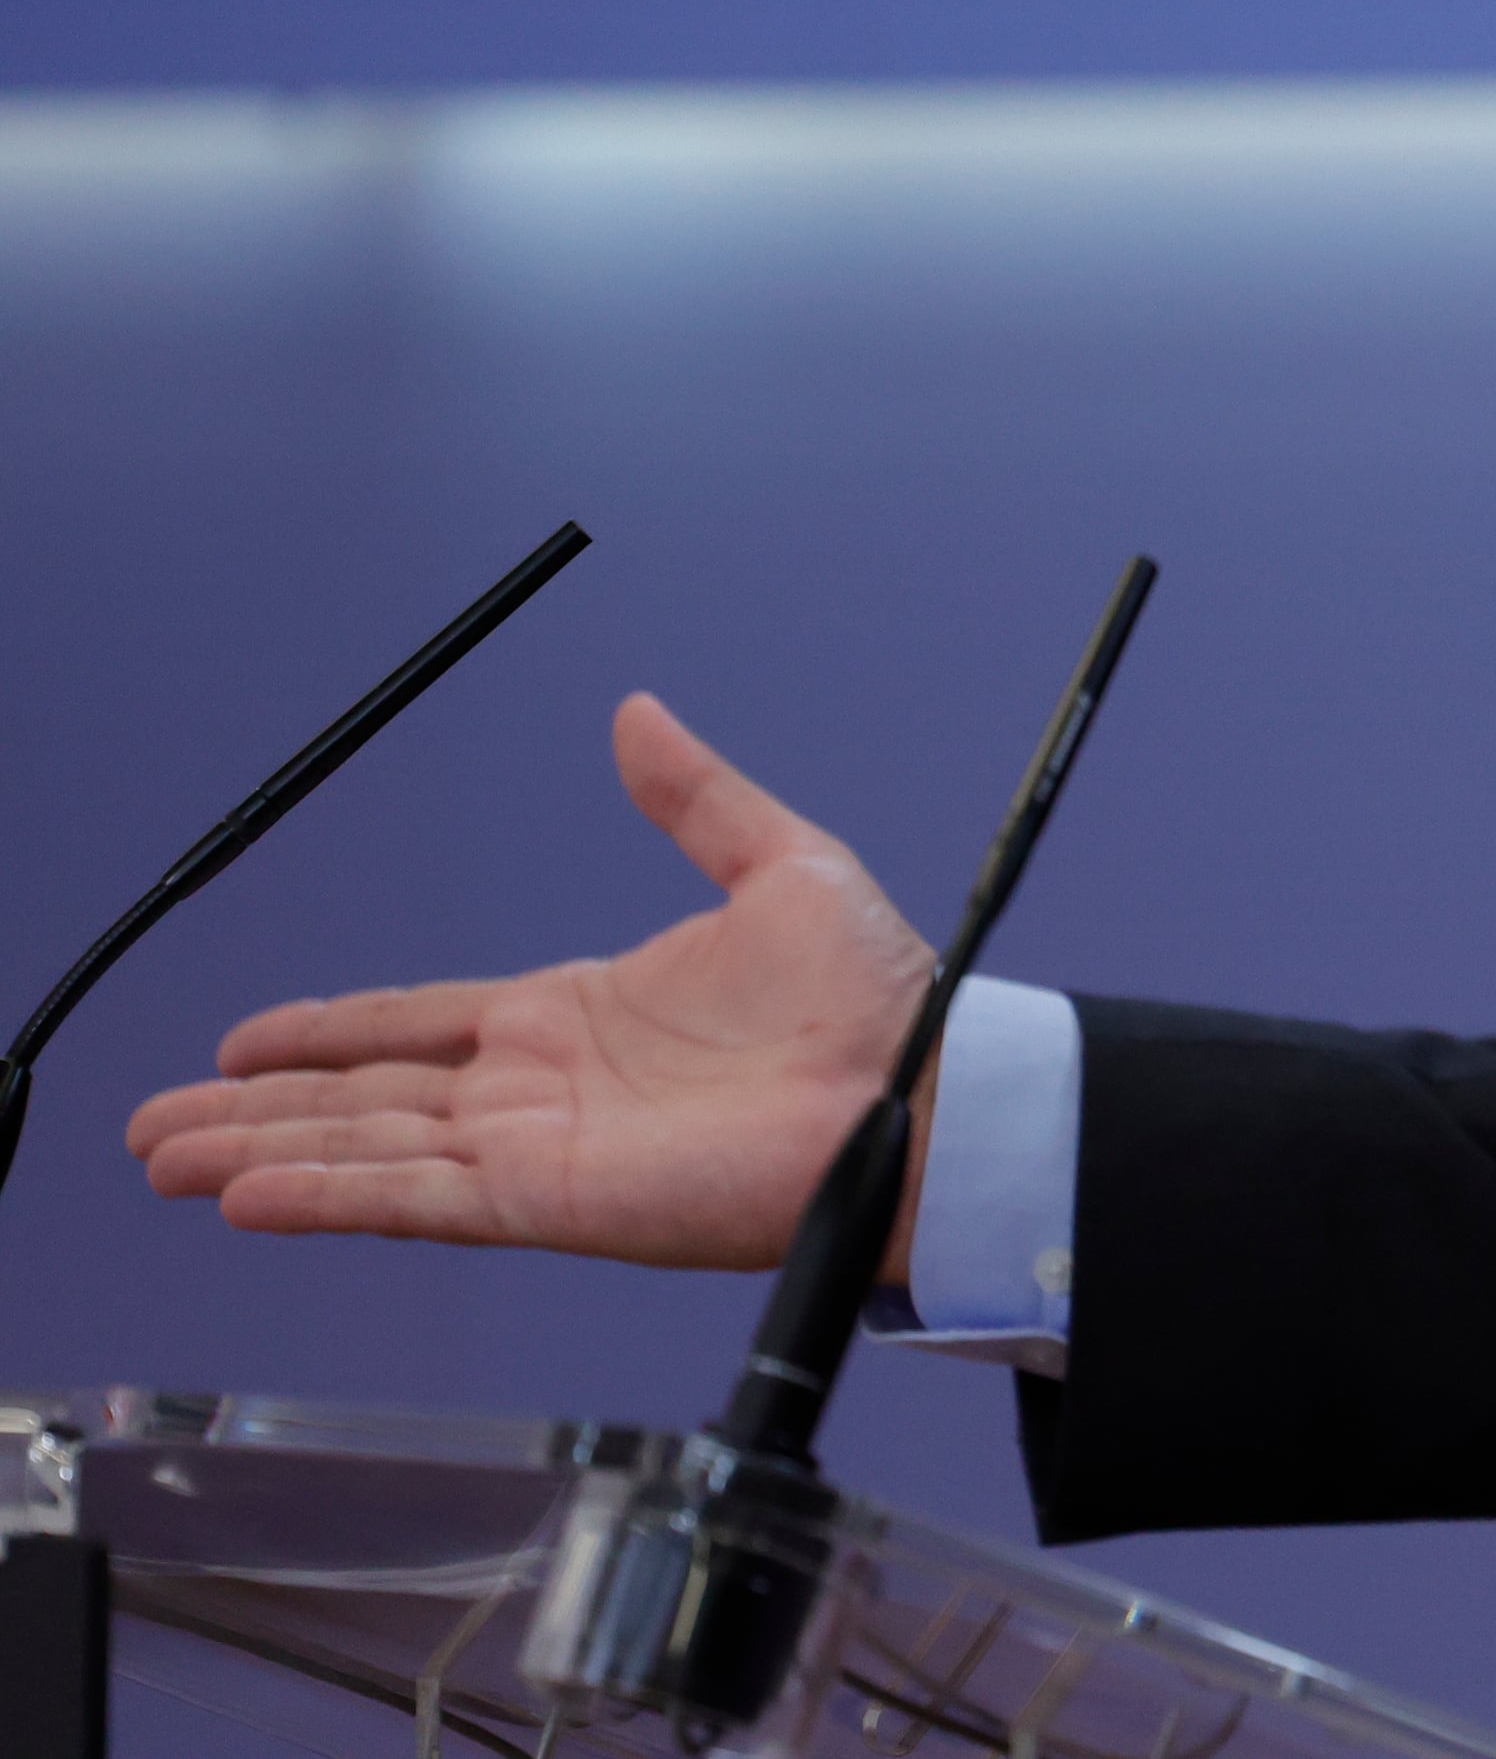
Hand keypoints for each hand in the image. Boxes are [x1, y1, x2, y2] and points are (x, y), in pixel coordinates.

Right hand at [128, 695, 938, 1275]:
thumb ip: (695, 796)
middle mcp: (539, 1088)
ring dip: (262, 1152)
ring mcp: (538, 1148)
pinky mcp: (553, 1200)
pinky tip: (248, 1195)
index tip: (244, 1037)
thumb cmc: (875, 995)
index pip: (417, 1023)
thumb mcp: (778, 864)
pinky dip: (328, 1198)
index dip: (326, 1030)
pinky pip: (417, 1199)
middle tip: (153, 1123)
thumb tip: (639, 713)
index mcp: (575, 1014)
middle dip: (257, 1105)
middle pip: (363, 1095)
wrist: (923, 1084)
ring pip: (366, 1149)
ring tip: (163, 1157)